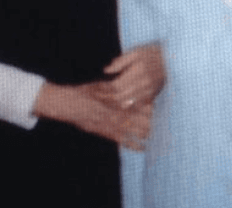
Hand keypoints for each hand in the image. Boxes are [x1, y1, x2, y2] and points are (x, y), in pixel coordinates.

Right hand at [32, 81, 152, 150]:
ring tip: (161, 135)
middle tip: (167, 123)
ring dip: (146, 132)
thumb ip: (114, 87)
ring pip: (132, 129)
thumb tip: (128, 84)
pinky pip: (121, 140)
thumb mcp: (100, 86)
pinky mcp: (103, 132)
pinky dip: (133, 144)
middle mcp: (114, 110)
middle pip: (138, 116)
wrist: (64, 103)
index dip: (150, 105)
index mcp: (115, 98)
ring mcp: (108, 123)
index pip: (137, 102)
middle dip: (152, 120)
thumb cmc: (83, 92)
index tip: (161, 107)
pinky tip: (144, 148)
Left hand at [102, 44, 165, 109]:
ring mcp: (150, 90)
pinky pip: (138, 104)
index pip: (117, 86)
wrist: (173, 58)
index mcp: (139, 71)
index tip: (97, 87)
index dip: (105, 88)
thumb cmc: (153, 52)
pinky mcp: (154, 94)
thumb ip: (121, 61)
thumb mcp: (137, 51)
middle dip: (108, 98)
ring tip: (108, 100)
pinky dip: (128, 104)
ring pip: (129, 103)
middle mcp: (145, 83)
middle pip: (121, 97)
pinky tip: (122, 101)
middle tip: (99, 96)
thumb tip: (106, 70)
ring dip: (117, 102)